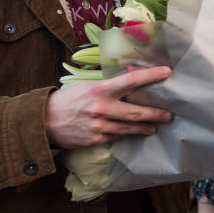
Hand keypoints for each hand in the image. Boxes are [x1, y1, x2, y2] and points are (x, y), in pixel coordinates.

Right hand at [44, 66, 172, 148]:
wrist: (44, 121)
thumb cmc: (69, 99)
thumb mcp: (87, 85)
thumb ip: (108, 86)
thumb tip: (131, 82)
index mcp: (101, 89)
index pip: (132, 80)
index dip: (151, 76)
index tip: (167, 72)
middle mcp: (102, 108)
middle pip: (136, 112)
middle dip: (156, 113)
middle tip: (169, 114)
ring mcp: (99, 126)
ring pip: (129, 128)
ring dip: (145, 127)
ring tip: (155, 126)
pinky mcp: (96, 140)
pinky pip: (116, 136)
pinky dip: (126, 134)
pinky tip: (134, 133)